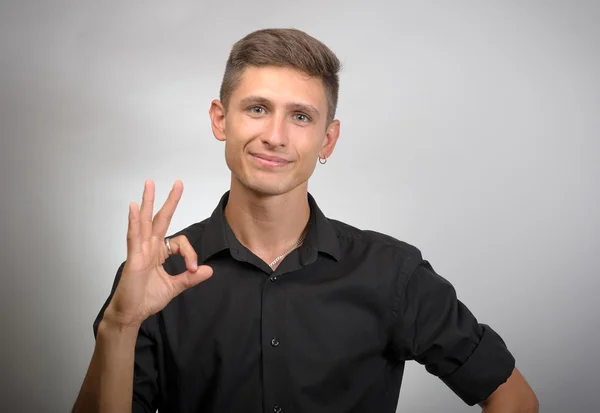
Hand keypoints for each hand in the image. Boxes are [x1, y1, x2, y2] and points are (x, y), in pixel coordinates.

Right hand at [104, 180, 212, 326]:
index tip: (193, 268)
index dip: (190, 252)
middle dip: (169, 200)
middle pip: (160, 218)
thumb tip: (209, 270)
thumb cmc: (146, 299)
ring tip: (150, 184)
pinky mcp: (133, 258)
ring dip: (148, 202)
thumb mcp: (175, 287)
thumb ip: (190, 277)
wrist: (132, 313)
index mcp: (158, 252)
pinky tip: (135, 207)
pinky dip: (134, 221)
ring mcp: (140, 250)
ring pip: (145, 221)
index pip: (180, 241)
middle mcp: (149, 247)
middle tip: (178, 183)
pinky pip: (134, 236)